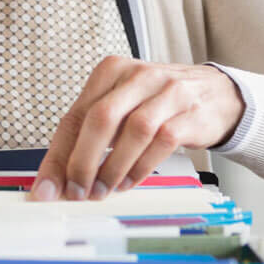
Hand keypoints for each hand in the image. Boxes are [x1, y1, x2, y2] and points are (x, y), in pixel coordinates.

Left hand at [28, 57, 243, 201]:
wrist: (216, 95)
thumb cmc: (158, 104)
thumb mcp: (121, 108)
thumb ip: (89, 136)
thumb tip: (57, 180)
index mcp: (111, 71)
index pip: (75, 116)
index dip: (58, 157)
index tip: (46, 189)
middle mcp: (138, 76)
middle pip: (101, 118)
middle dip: (83, 162)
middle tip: (76, 192)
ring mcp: (167, 92)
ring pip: (133, 131)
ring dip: (113, 168)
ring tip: (103, 190)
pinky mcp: (189, 113)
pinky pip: (161, 142)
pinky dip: (140, 168)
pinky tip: (128, 182)